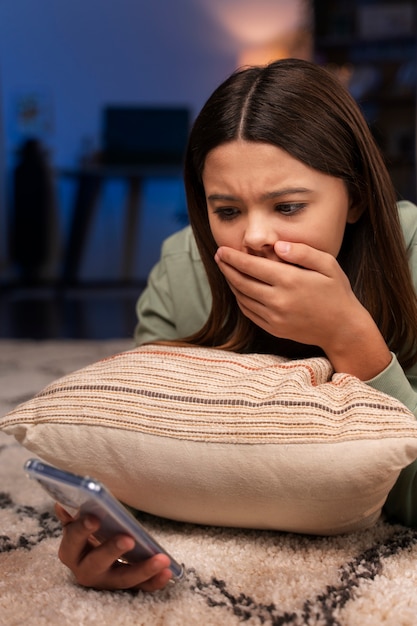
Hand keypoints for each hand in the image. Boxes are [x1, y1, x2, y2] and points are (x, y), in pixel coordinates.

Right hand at [55, 504, 172, 590]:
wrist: (93, 557)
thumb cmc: (87, 535)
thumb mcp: (77, 525)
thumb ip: (72, 516)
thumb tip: (62, 505)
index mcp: (71, 552)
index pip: (73, 541)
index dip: (82, 530)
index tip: (94, 517)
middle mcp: (85, 571)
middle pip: (97, 563)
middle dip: (112, 550)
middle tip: (128, 539)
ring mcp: (106, 581)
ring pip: (123, 579)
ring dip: (143, 570)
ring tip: (162, 559)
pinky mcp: (124, 587)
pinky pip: (140, 587)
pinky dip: (154, 582)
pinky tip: (168, 573)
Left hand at [215, 241, 390, 378]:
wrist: (343, 330)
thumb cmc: (337, 293)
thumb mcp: (328, 265)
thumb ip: (302, 252)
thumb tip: (277, 246)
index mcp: (289, 280)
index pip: (251, 266)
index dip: (233, 257)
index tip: (222, 250)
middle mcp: (278, 300)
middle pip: (241, 282)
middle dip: (226, 268)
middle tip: (218, 257)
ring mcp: (274, 317)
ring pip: (242, 298)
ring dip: (231, 283)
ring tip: (226, 271)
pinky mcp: (274, 329)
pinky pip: (249, 312)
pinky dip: (240, 299)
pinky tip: (239, 290)